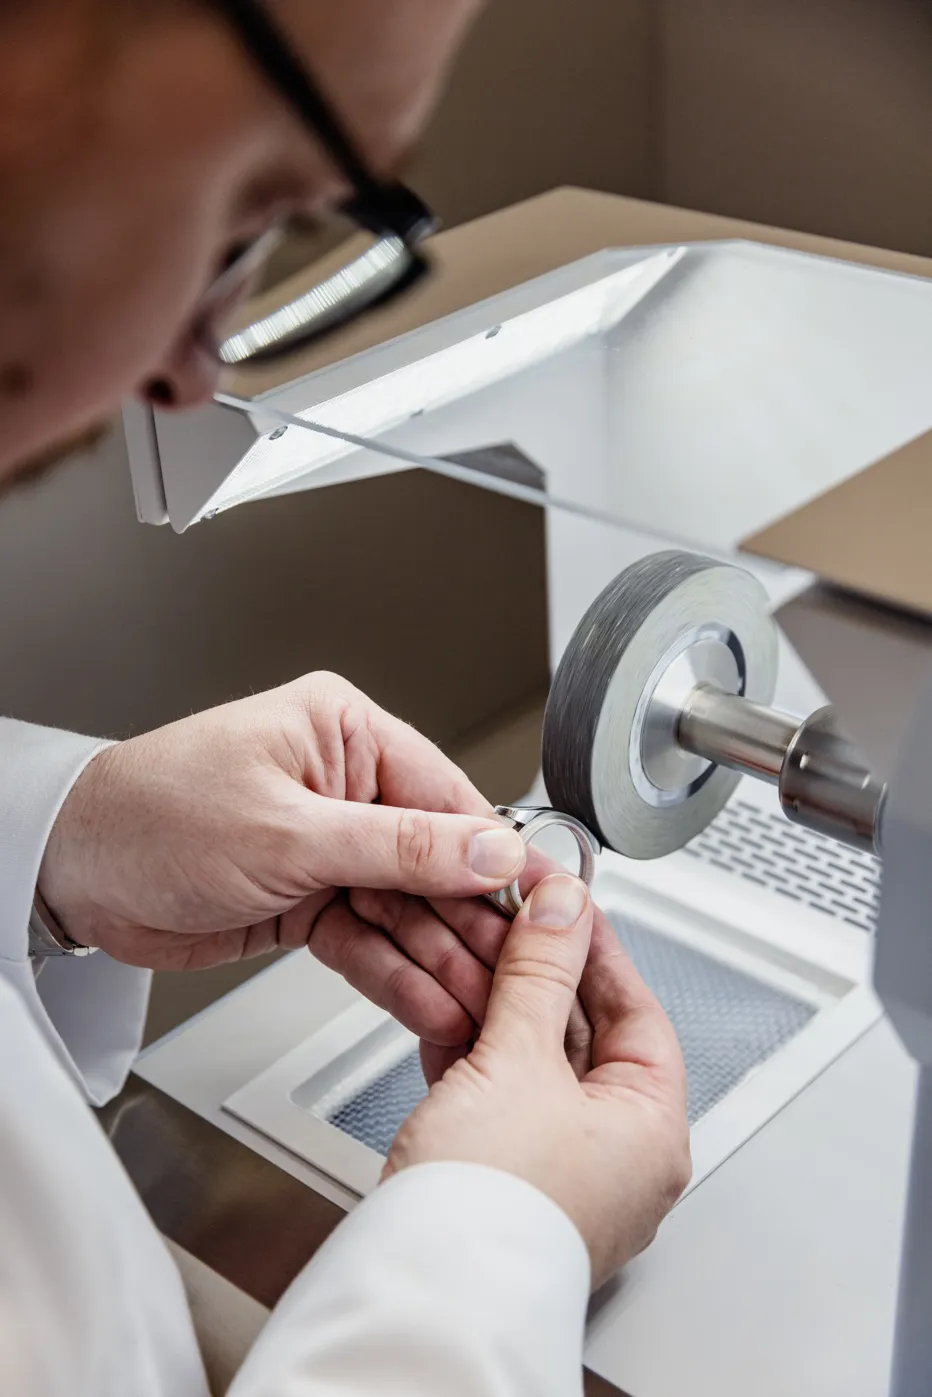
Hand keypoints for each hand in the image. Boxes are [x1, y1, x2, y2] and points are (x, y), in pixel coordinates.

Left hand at [38, 672, 530, 1047]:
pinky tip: (429, 1002)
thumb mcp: (289, 832)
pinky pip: (366, 940)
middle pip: (433, 860)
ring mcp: (325, 848)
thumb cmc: (153, 815)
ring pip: (404, 908)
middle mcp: (342, 786)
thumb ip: (399, 847)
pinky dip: (393, 974)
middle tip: (518, 970)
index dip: (497, 855)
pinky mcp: (306, 900)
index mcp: (343, 734)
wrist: (71, 875)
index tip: (544, 900)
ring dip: (439, 959)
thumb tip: (489, 849)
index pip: (447, 796)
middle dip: (470, 921)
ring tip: (479, 1003)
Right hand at [384, 874, 691, 1286]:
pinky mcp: (506, 1178)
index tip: (563, 902)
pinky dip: (475, 1056)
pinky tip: (447, 1022)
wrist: (418, 1295)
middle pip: (584, 1033)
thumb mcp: (518, 1063)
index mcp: (651, 1132)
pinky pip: (501, 1098)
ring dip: (499, 1008)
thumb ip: (539, 974)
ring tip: (469, 960)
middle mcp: (616, 1157)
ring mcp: (561, 1170)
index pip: (635, 1009)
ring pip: (536, 1063)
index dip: (595, 946)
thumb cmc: (487, 1214)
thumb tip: (563, 909)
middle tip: (508, 920)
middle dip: (537, 973)